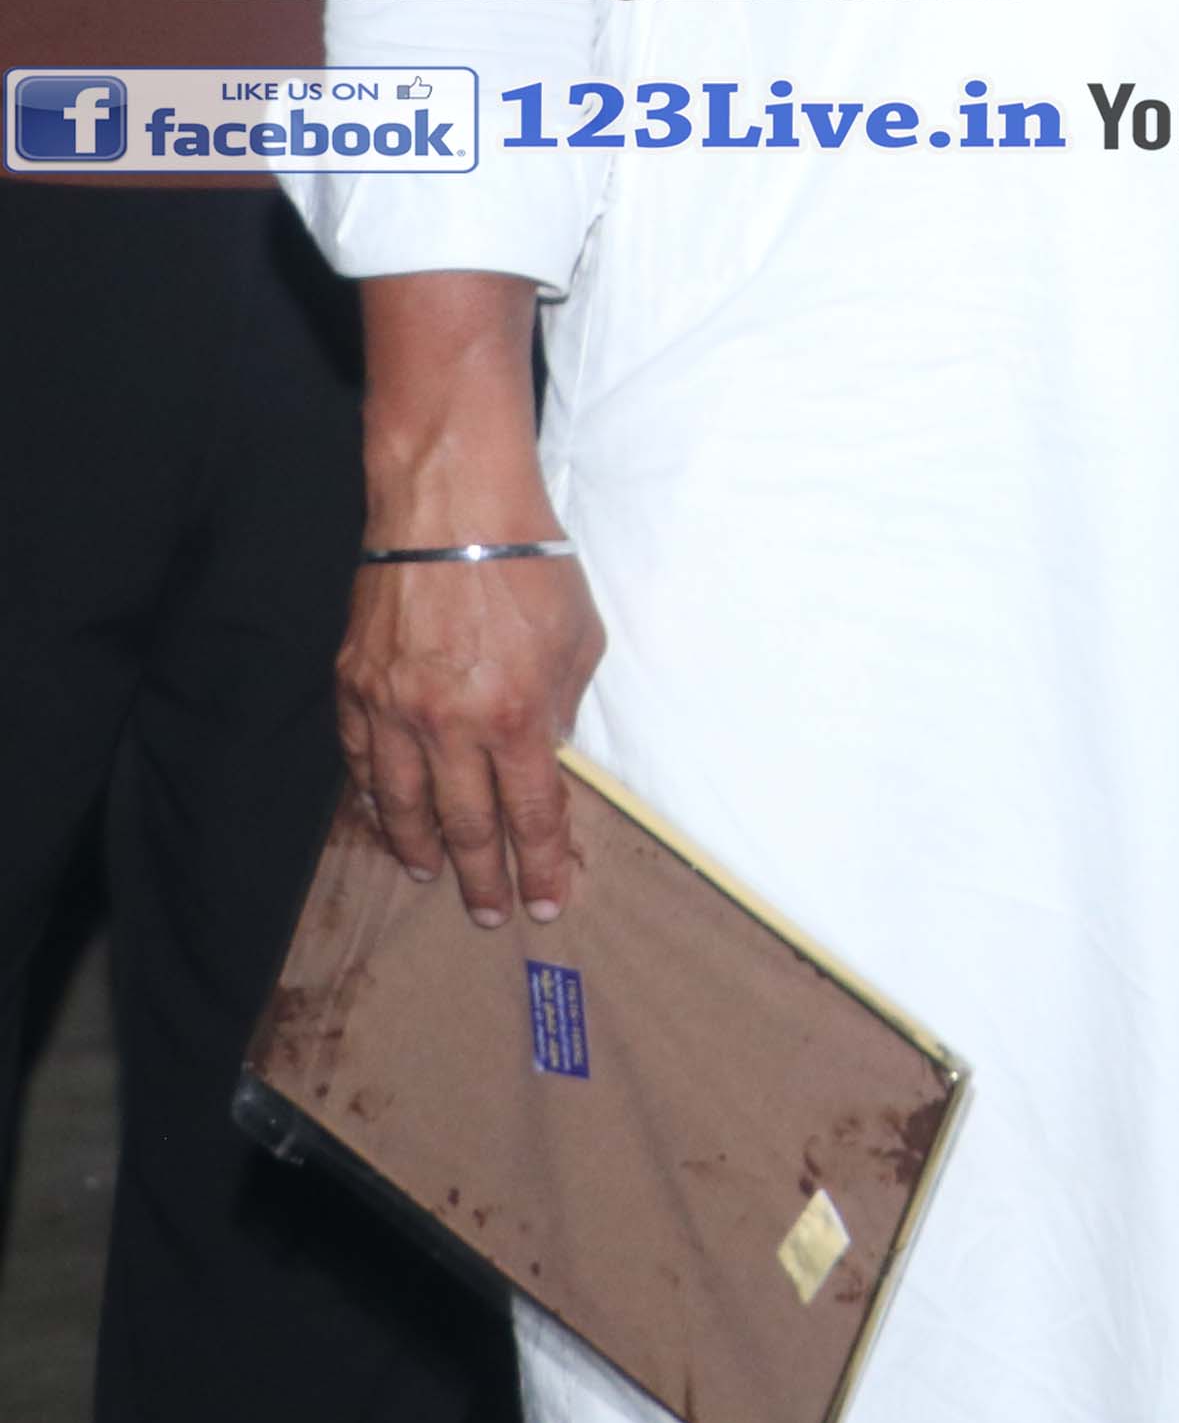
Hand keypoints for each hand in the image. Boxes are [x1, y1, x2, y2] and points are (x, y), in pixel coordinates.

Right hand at [338, 540, 604, 927]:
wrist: (450, 509)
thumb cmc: (530, 565)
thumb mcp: (581, 638)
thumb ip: (564, 704)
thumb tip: (547, 753)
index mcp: (516, 717)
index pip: (530, 814)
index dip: (538, 865)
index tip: (546, 901)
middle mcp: (449, 726)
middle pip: (463, 825)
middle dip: (480, 877)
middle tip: (487, 913)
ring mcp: (393, 709)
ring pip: (399, 804)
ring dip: (417, 848)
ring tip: (431, 876)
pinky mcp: (354, 686)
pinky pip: (361, 761)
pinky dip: (372, 796)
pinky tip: (384, 814)